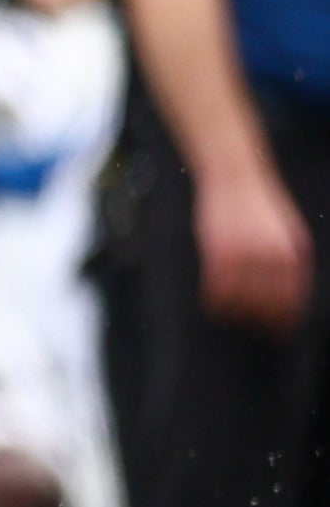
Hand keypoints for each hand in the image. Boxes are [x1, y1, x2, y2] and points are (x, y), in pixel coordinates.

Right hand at [196, 161, 312, 332]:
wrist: (235, 175)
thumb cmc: (260, 203)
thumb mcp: (289, 230)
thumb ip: (291, 260)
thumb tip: (290, 291)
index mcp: (292, 254)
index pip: (291, 298)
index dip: (285, 318)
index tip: (278, 331)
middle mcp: (271, 258)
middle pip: (266, 303)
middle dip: (260, 320)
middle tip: (253, 328)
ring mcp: (244, 255)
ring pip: (241, 299)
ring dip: (236, 312)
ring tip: (231, 317)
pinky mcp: (218, 251)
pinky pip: (217, 287)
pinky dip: (215, 300)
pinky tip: (213, 304)